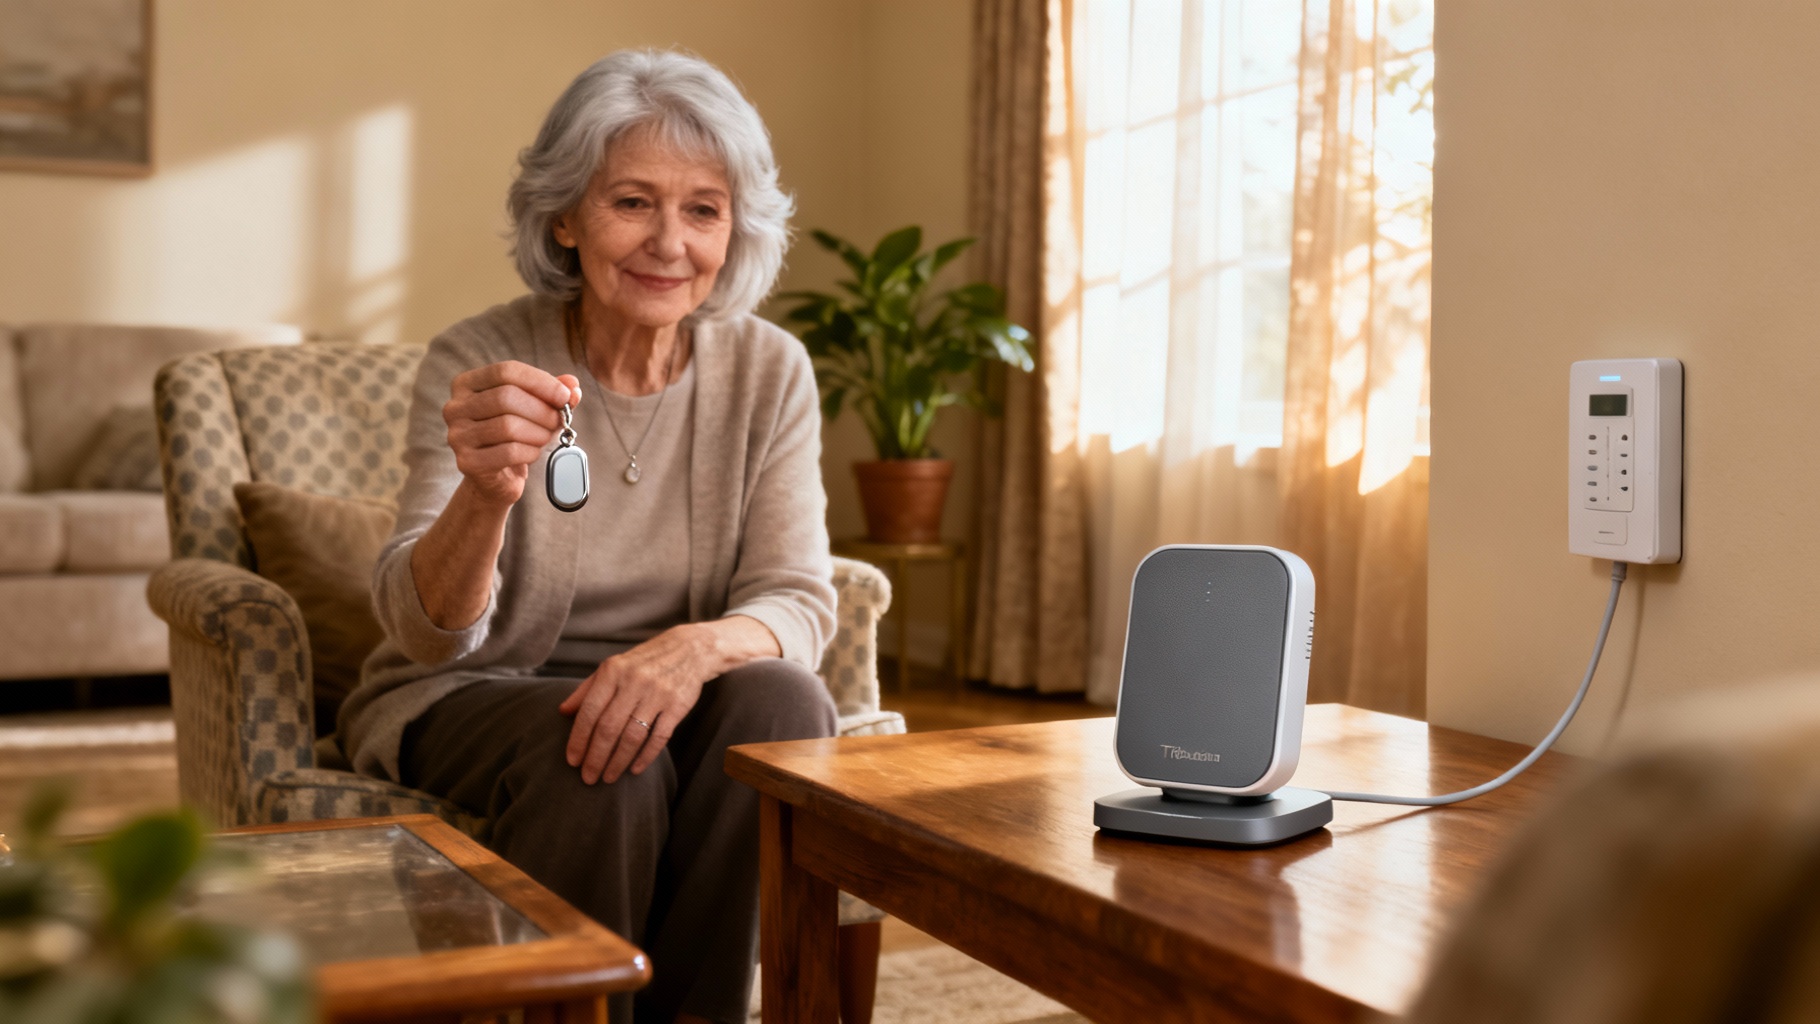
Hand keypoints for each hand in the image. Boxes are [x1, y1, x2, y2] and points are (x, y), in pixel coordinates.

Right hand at [443, 361, 580, 506]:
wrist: (496, 478)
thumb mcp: (534, 408)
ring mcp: (457, 435)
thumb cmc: (515, 435)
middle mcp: (455, 407)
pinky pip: (508, 452)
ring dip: (538, 432)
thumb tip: (573, 384)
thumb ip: (553, 393)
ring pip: (508, 426)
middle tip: (559, 420)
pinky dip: (530, 451)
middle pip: (506, 397)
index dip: (541, 382)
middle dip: (542, 409)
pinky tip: (533, 452)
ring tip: (546, 437)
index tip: (565, 396)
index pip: (506, 371)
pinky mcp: (466, 462)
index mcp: (466, 384)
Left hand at [559, 624, 715, 783]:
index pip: (590, 711)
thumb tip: (563, 712)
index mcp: (613, 671)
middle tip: (588, 778)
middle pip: (609, 727)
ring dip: (618, 761)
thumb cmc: (643, 662)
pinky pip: (659, 737)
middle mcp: (634, 681)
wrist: (689, 650)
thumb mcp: (612, 668)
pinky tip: (635, 769)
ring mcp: (657, 693)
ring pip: (633, 736)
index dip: (579, 739)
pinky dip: (646, 756)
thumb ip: (587, 690)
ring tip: (608, 777)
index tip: (572, 761)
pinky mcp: (678, 705)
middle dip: (596, 757)